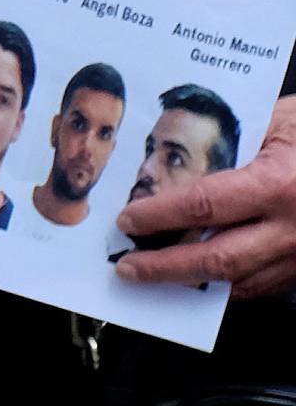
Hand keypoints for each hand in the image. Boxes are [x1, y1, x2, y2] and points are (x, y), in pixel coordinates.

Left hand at [114, 94, 295, 296]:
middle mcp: (294, 229)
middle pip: (216, 259)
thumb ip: (233, 145)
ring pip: (241, 282)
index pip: (203, 207)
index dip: (159, 217)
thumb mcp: (280, 120)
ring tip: (154, 279)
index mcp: (280, 186)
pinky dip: (230, 286)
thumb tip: (180, 167)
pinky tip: (202, 281)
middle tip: (128, 268)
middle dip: (165, 268)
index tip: (127, 222)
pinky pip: (265, 284)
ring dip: (194, 285)